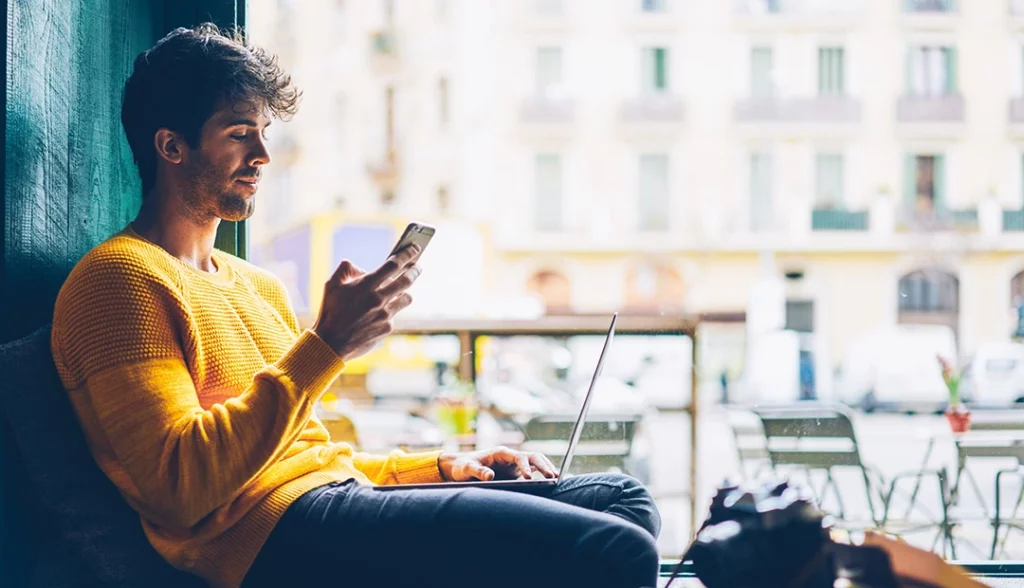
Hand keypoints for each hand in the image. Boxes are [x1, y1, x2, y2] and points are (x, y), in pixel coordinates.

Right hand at [312, 245, 421, 360]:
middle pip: (407, 280)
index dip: (407, 254)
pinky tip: (383, 311)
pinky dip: (390, 310)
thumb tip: (362, 269)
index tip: (414, 248)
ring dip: (405, 292)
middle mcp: (378, 298)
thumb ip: (346, 269)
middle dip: (415, 270)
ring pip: (406, 298)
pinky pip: (395, 315)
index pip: (393, 264)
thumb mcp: (331, 284)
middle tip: (417, 266)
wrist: (331, 342)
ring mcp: (385, 314)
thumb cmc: (330, 311)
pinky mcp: (387, 328)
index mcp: (366, 285)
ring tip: (402, 289)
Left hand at [437, 447, 558, 481]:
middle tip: (553, 476)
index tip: (529, 477)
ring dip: (546, 468)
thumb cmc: (463, 466)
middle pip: (532, 456)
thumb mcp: (466, 469)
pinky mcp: (516, 473)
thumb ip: (477, 471)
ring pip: (535, 462)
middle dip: (543, 465)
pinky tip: (551, 483)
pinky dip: (542, 475)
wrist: (461, 467)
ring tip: (557, 479)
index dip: (525, 466)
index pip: (518, 457)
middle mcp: (511, 457)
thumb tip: (490, 476)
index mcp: (501, 453)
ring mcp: (514, 464)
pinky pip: (532, 471)